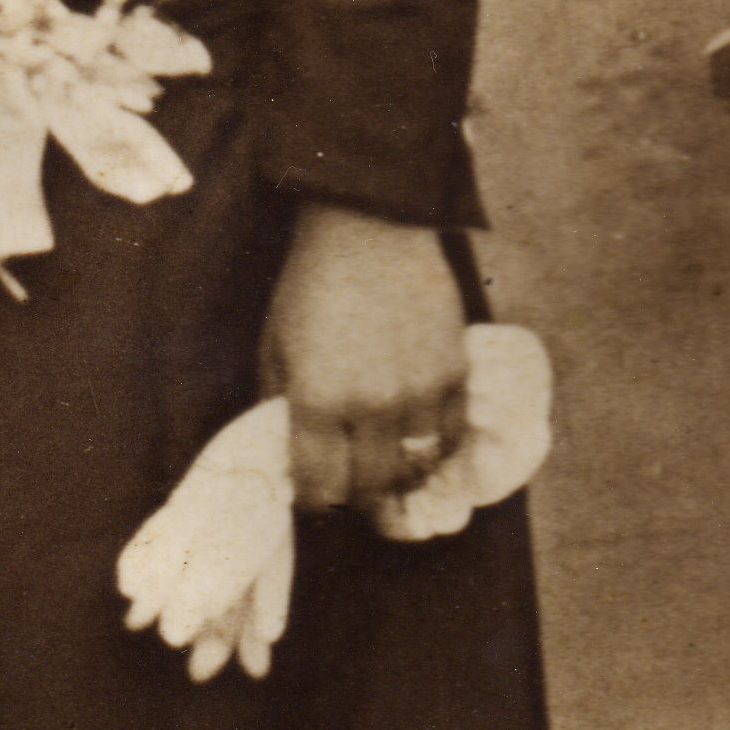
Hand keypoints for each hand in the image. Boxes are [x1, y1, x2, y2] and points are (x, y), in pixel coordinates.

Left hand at [260, 202, 465, 512]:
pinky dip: (437, 451)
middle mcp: (372, 405)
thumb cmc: (312, 286)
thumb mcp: (274, 345)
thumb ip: (279, 404)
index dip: (314, 501)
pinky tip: (420, 444)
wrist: (369, 228)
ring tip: (388, 471)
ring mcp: (420, 392)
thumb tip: (286, 453)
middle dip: (356, 498)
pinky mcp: (456, 374)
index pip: (319, 486)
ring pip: (416, 470)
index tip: (313, 496)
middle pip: (371, 490)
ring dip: (401, 478)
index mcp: (317, 399)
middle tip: (351, 490)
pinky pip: (452, 438)